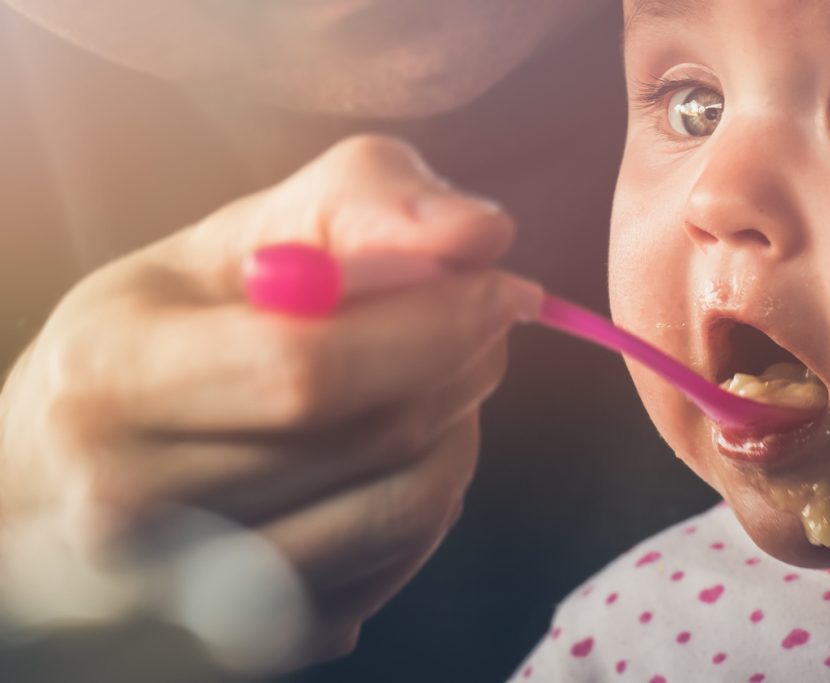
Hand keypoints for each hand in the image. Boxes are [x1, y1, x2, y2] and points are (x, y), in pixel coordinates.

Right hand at [0, 135, 541, 659]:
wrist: (49, 492)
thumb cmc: (142, 348)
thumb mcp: (214, 249)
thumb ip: (344, 208)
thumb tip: (478, 232)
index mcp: (113, 380)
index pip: (304, 367)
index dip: (430, 323)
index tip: (504, 287)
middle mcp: (133, 505)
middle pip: (367, 437)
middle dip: (462, 362)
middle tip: (484, 319)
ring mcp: (191, 594)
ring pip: (401, 508)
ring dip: (460, 428)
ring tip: (446, 381)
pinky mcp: (249, 641)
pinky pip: (394, 564)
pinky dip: (432, 494)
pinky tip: (406, 452)